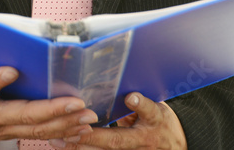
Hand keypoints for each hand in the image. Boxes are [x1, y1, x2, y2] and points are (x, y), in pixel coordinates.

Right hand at [0, 52, 98, 148]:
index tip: (11, 70)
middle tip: (76, 103)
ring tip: (87, 115)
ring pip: (36, 128)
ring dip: (64, 123)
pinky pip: (40, 134)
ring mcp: (2, 128)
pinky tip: (82, 129)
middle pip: (21, 115)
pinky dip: (63, 132)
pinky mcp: (11, 131)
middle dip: (51, 110)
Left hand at [49, 92, 186, 149]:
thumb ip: (138, 101)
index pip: (149, 110)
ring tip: (59, 140)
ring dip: (81, 147)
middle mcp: (143, 140)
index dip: (141, 104)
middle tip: (74, 129)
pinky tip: (63, 145)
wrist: (174, 148)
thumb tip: (119, 89)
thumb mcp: (157, 108)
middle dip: (95, 136)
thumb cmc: (161, 123)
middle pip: (119, 139)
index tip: (131, 97)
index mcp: (155, 120)